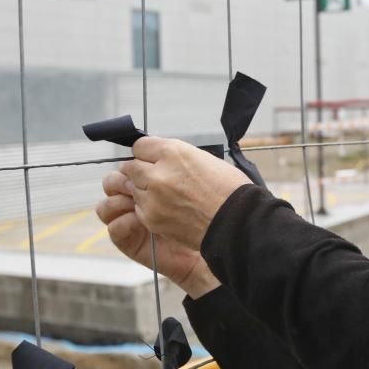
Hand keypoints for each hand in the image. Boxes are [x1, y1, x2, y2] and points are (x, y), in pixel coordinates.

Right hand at [96, 169, 219, 298]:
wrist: (214, 241)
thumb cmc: (206, 210)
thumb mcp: (187, 179)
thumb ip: (165, 166)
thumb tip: (147, 152)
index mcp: (149, 181)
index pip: (128, 165)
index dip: (133, 162)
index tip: (146, 164)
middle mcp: (137, 200)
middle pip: (112, 182)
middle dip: (121, 179)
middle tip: (137, 184)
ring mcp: (131, 220)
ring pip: (105, 205)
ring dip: (118, 201)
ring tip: (135, 204)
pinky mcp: (129, 241)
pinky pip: (114, 228)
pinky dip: (124, 222)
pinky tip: (140, 222)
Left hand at [121, 137, 250, 250]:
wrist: (237, 222)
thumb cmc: (228, 190)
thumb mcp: (203, 158)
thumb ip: (175, 157)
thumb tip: (158, 158)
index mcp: (173, 152)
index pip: (139, 146)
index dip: (147, 153)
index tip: (152, 158)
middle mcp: (158, 173)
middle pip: (132, 167)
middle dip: (142, 171)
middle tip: (157, 179)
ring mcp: (152, 197)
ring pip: (134, 188)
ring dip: (145, 190)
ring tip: (168, 197)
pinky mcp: (151, 218)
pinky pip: (140, 208)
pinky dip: (149, 208)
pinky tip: (169, 210)